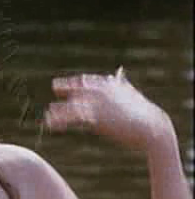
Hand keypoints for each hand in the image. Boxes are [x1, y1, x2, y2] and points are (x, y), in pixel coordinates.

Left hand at [44, 67, 173, 151]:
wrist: (152, 127)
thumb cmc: (143, 112)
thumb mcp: (131, 94)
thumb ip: (122, 83)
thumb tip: (119, 71)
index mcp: (108, 85)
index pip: (84, 81)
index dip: (71, 83)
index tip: (58, 85)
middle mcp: (100, 92)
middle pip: (76, 89)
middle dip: (63, 88)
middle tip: (54, 88)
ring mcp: (96, 104)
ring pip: (70, 106)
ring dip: (57, 111)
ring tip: (47, 117)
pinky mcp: (95, 118)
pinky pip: (72, 120)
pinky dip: (59, 122)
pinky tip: (51, 126)